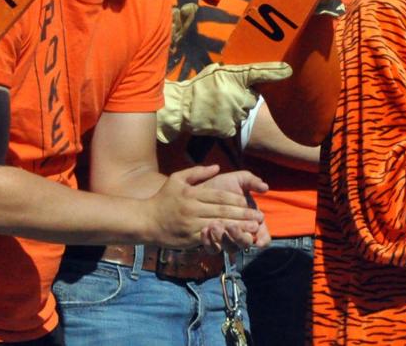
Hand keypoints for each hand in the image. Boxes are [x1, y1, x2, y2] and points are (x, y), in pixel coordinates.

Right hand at [144, 165, 266, 249]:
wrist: (145, 221)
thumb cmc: (163, 198)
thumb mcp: (177, 179)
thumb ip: (197, 172)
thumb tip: (216, 167)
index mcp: (192, 194)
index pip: (219, 196)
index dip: (236, 200)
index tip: (249, 202)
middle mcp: (192, 209)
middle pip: (222, 211)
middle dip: (243, 215)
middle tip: (259, 217)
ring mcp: (191, 224)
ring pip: (219, 225)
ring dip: (238, 228)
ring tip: (254, 230)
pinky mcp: (189, 238)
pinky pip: (209, 238)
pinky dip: (224, 239)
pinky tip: (235, 239)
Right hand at [156, 61, 292, 140]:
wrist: (183, 108)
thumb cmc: (199, 86)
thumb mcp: (217, 71)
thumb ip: (235, 72)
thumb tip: (248, 72)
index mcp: (237, 78)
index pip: (259, 72)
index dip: (275, 71)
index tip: (288, 70)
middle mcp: (240, 96)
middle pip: (252, 98)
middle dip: (243, 96)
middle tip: (227, 95)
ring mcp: (236, 114)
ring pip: (245, 112)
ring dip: (237, 110)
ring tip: (220, 105)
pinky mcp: (231, 128)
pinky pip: (236, 124)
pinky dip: (230, 122)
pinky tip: (218, 116)